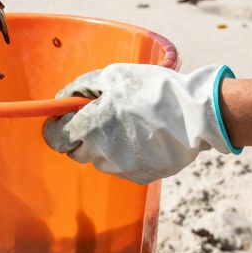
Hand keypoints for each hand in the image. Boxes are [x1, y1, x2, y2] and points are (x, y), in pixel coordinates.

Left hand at [43, 63, 240, 183]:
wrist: (197, 115)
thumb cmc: (152, 90)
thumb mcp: (112, 76)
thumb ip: (81, 88)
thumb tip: (62, 99)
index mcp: (89, 125)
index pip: (55, 138)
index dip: (55, 128)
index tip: (61, 121)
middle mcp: (101, 151)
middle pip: (75, 152)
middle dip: (80, 137)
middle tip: (98, 119)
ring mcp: (121, 167)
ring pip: (99, 161)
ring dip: (103, 147)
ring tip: (127, 126)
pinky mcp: (140, 176)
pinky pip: (121, 168)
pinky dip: (124, 156)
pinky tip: (143, 138)